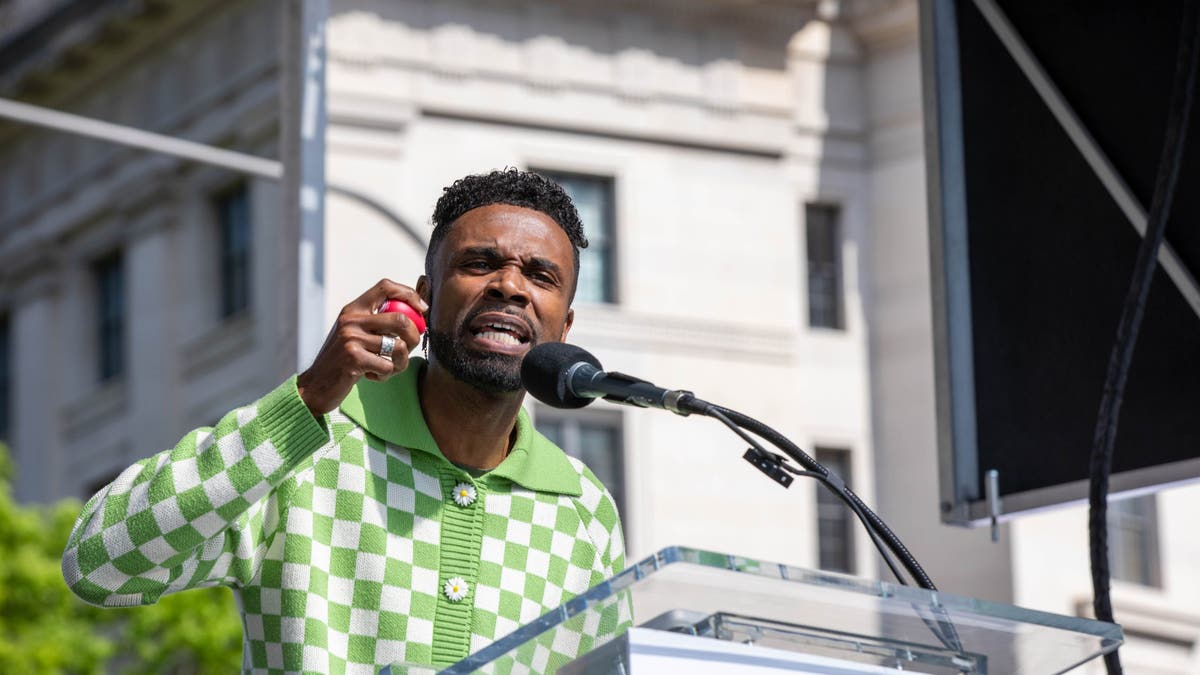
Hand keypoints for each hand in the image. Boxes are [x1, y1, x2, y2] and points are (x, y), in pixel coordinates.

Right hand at [296, 279, 427, 416]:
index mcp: (353, 309)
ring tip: (388, 367)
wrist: (316, 385)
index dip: (409, 294)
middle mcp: (351, 319)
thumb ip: (377, 322)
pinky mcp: (353, 359)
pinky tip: (372, 375)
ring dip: (400, 363)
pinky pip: (388, 366)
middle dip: (415, 336)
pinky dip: (385, 375)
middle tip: (411, 348)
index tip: (423, 309)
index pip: (385, 287)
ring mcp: (351, 338)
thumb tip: (417, 314)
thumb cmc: (343, 360)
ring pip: (398, 347)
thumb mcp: (355, 334)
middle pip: (400, 319)